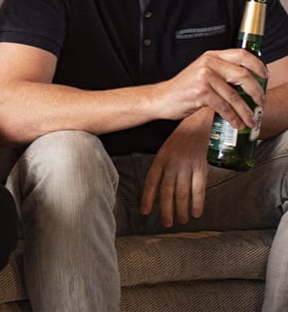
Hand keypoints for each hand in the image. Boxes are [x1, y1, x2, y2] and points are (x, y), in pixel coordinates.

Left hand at [140, 110, 211, 226]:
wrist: (200, 121)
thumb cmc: (182, 136)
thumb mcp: (167, 148)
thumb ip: (163, 166)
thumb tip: (159, 185)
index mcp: (161, 158)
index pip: (151, 181)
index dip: (147, 198)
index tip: (145, 211)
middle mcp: (172, 163)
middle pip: (166, 191)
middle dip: (166, 210)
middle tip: (166, 223)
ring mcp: (187, 166)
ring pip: (181, 193)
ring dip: (181, 209)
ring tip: (181, 220)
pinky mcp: (201, 167)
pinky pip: (198, 189)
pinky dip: (197, 203)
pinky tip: (196, 212)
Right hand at [155, 49, 266, 127]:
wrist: (161, 98)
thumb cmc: (183, 88)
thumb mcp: (202, 72)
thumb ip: (221, 72)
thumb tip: (247, 84)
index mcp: (211, 56)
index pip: (241, 54)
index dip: (258, 65)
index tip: (265, 75)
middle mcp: (208, 63)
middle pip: (243, 75)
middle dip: (257, 92)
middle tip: (261, 102)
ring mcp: (204, 77)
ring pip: (235, 96)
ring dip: (246, 111)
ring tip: (250, 119)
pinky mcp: (201, 92)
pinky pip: (224, 107)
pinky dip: (233, 118)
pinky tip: (236, 123)